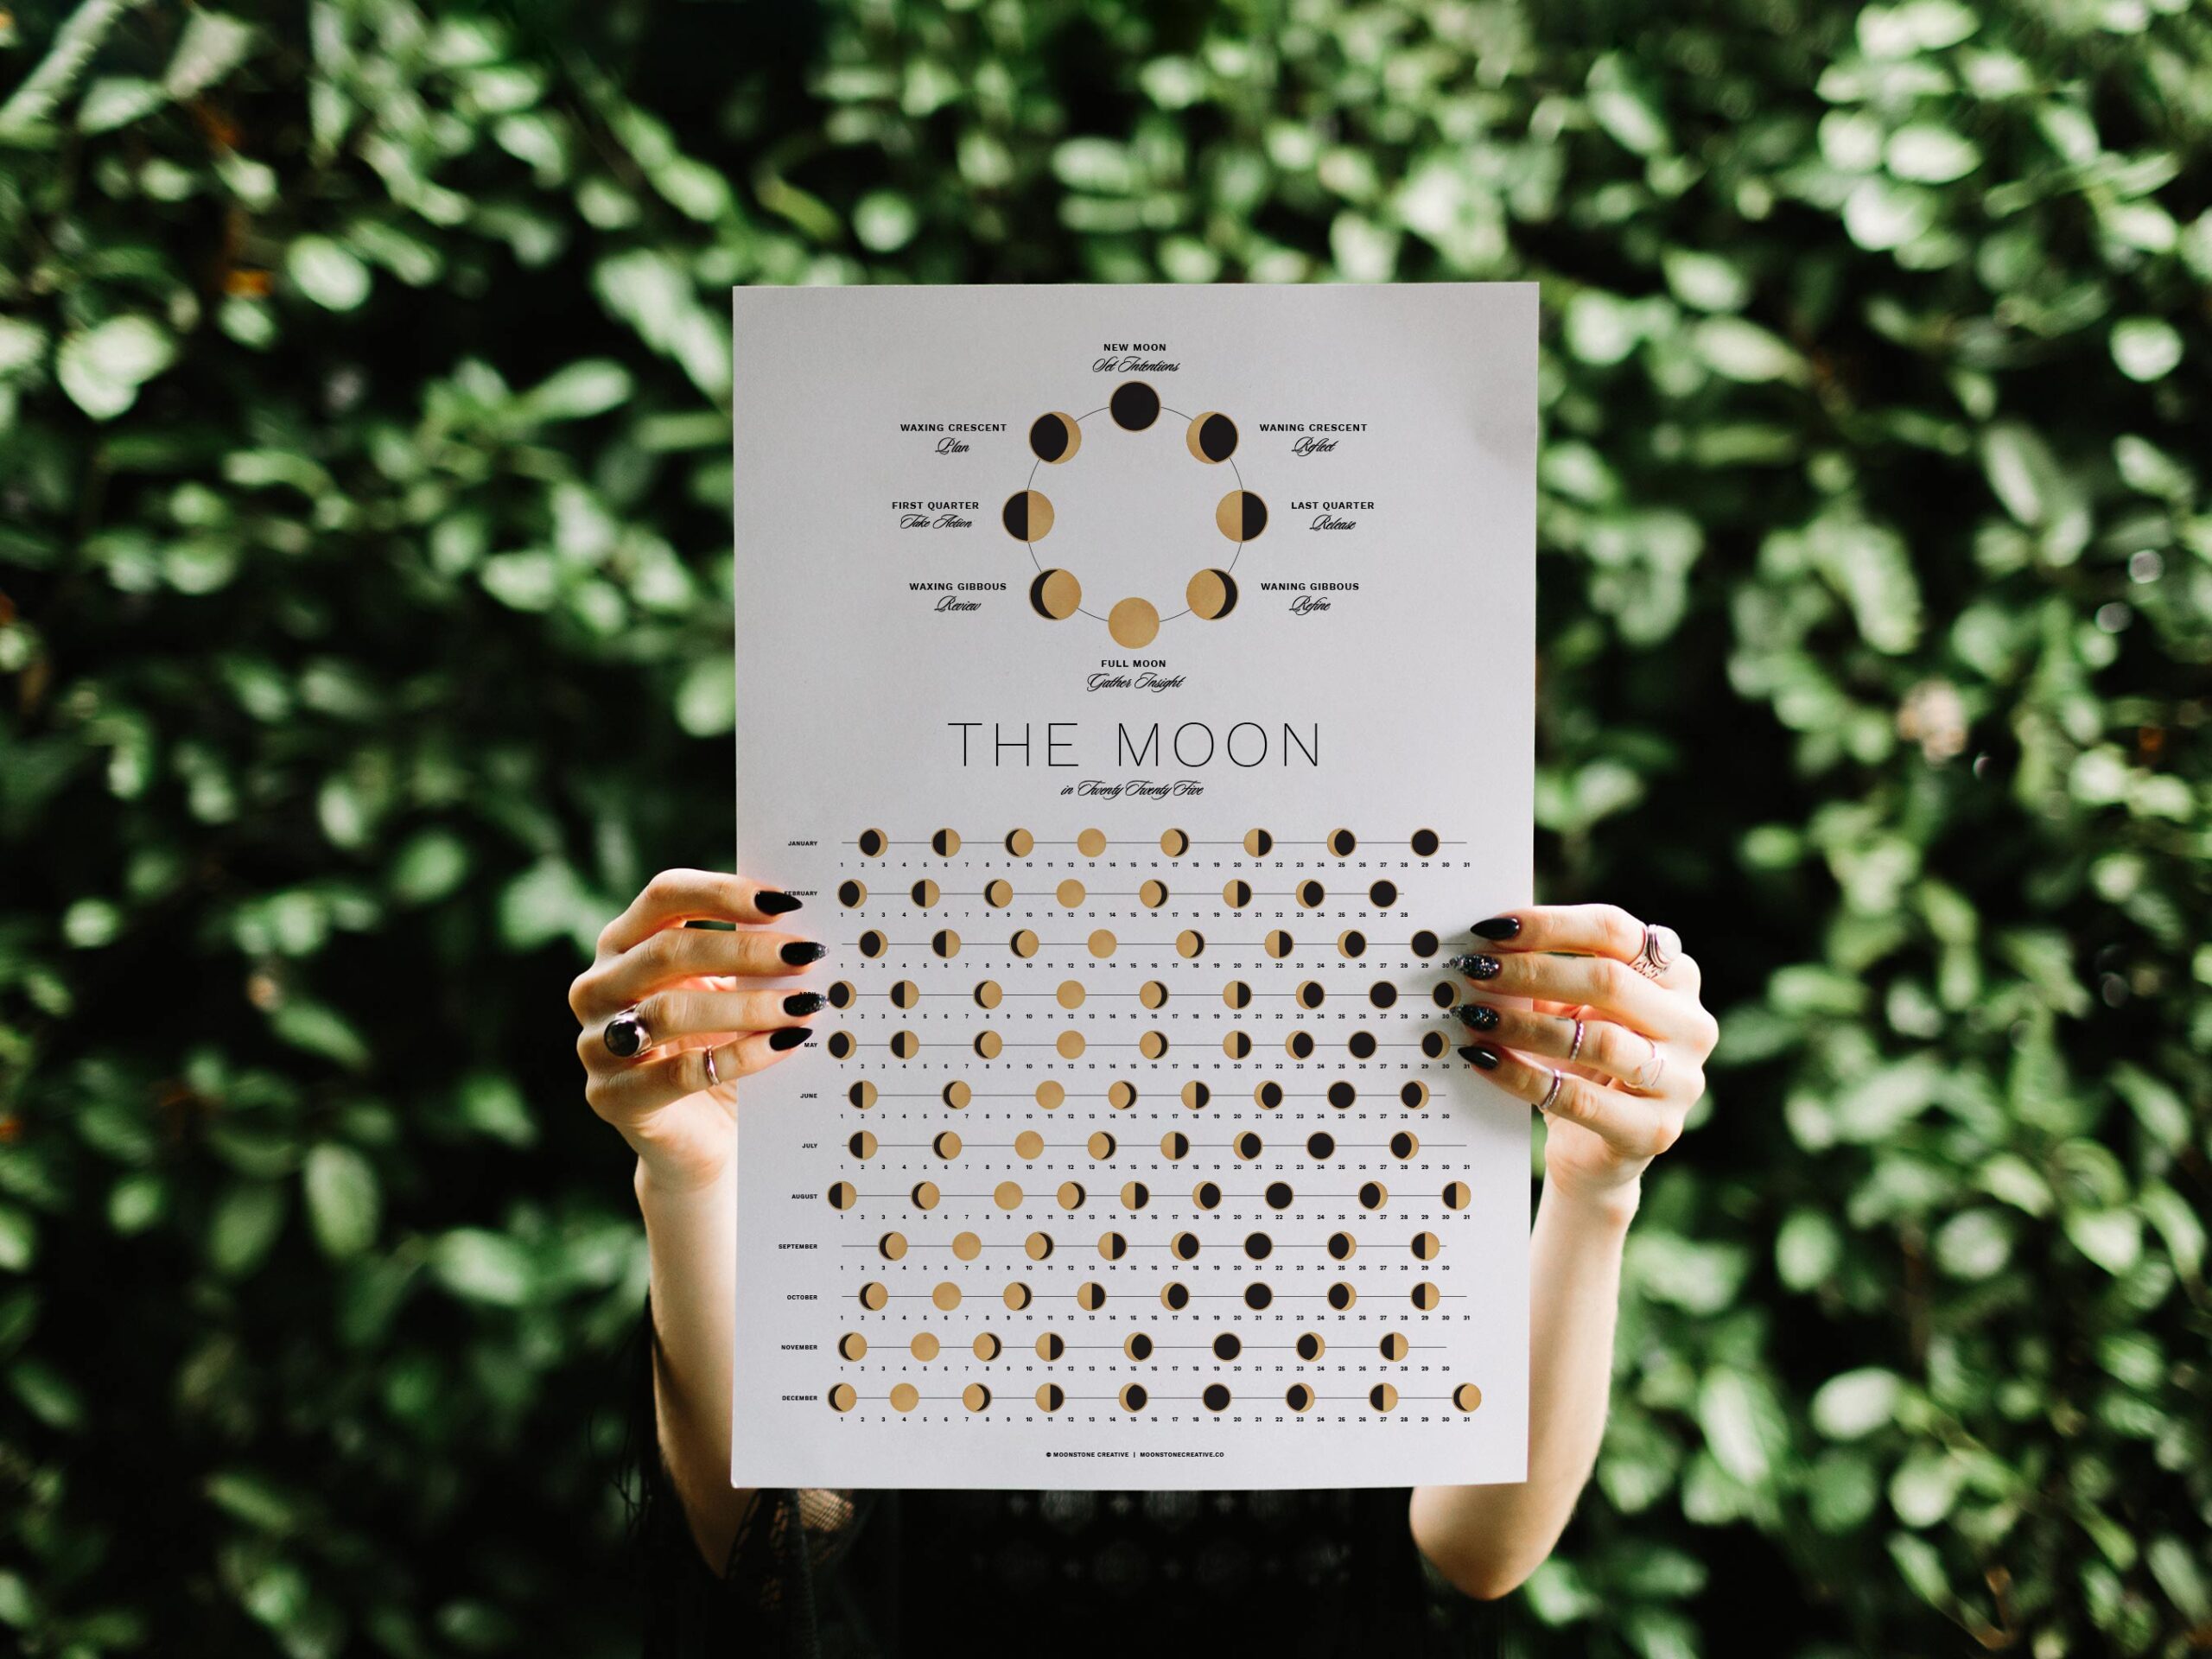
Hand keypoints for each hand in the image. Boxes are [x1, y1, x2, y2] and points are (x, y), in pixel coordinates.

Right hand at [568, 869, 826, 1188]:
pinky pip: (679, 1072)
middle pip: (668, 950)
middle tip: (806, 956)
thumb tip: (806, 928)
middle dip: (745, 950)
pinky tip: (784, 1045)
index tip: (784, 903)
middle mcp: (598, 986)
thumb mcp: (727, 991)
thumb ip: (749, 957)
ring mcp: (596, 1043)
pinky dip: (740, 1056)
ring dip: (747, 1005)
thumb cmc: (716, 1047)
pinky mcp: (611, 1098)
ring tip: (802, 1006)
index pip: (665, 896)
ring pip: (670, 1010)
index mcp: (623, 943)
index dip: (723, 893)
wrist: (698, 1139)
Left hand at [1446, 904, 1717, 1209]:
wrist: (1595, 1151)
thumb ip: (1545, 975)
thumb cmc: (1581, 1064)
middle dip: (1531, 971)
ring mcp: (1682, 1080)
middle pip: (1608, 980)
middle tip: (1475, 971)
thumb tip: (1485, 946)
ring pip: (1598, 1040)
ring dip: (1524, 1025)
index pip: (1615, 931)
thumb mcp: (1571, 1010)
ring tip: (1474, 1017)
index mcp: (1675, 976)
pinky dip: (1522, 1077)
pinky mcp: (1655, 1129)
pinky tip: (1483, 1060)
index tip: (1492, 929)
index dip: (1550, 926)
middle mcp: (1691, 1023)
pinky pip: (1579, 1099)